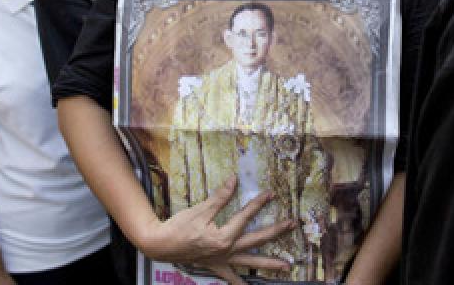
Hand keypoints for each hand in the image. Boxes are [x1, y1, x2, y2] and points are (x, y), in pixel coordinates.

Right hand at [141, 176, 294, 284]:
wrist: (161, 245)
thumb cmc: (179, 226)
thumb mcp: (200, 209)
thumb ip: (220, 197)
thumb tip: (234, 180)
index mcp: (224, 236)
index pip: (246, 217)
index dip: (258, 204)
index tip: (271, 194)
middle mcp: (227, 251)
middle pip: (257, 240)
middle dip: (276, 232)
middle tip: (292, 225)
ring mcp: (222, 261)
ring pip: (250, 262)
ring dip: (269, 264)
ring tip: (287, 267)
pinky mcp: (215, 266)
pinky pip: (231, 277)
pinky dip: (240, 283)